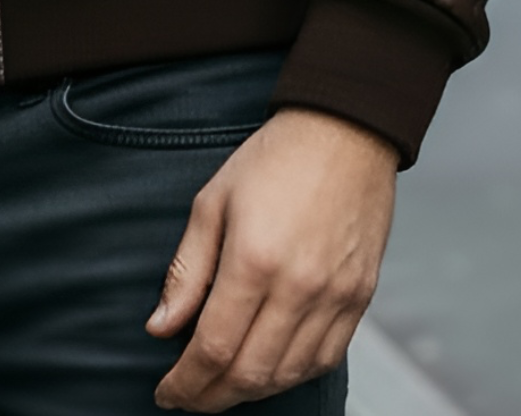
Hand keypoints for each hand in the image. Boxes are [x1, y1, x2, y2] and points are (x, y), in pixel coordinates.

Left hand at [148, 107, 396, 410]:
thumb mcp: (212, 201)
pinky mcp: (360, 298)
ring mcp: (336, 297)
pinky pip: (325, 359)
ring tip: (221, 387)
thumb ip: (186, 270)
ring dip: (250, 391)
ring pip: (288, 374)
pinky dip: (292, 375)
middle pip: (250, 373)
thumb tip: (160, 327)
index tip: (166, 392)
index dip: (185, 382)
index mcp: (254, 260)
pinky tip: (269, 369)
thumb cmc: (274, 159)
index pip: (213, 348)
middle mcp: (299, 287)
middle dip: (211, 397)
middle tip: (187, 398)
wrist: (345, 132)